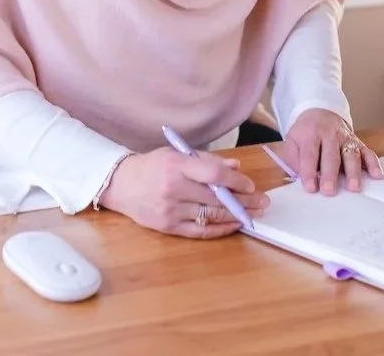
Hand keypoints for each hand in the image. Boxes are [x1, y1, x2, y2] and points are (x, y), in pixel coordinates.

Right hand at [98, 148, 269, 238]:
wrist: (120, 184)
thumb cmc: (152, 166)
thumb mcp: (176, 153)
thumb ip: (206, 160)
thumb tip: (235, 166)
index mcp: (176, 165)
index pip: (213, 174)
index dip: (235, 180)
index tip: (250, 184)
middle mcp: (174, 189)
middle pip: (216, 197)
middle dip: (244, 201)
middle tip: (263, 202)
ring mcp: (171, 210)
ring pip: (211, 215)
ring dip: (236, 216)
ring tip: (254, 215)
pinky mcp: (168, 227)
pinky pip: (200, 231)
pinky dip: (219, 229)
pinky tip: (233, 225)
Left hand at [279, 108, 382, 194]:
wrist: (318, 112)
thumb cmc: (305, 134)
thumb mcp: (292, 141)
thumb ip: (292, 159)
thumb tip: (296, 178)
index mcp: (310, 134)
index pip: (309, 154)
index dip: (309, 171)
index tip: (310, 188)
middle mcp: (329, 135)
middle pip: (330, 155)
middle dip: (330, 174)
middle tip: (329, 191)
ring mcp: (345, 138)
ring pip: (350, 154)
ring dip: (353, 171)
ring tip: (354, 187)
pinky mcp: (358, 142)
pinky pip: (367, 152)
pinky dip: (373, 163)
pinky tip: (376, 175)